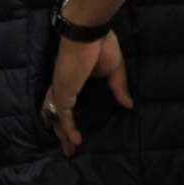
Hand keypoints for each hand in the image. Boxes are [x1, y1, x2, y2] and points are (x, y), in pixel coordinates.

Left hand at [41, 30, 130, 157]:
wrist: (89, 32)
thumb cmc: (101, 45)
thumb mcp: (114, 71)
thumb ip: (118, 88)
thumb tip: (128, 105)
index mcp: (69, 80)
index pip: (61, 102)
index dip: (63, 117)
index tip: (68, 133)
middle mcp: (61, 86)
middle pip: (55, 114)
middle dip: (60, 133)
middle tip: (68, 150)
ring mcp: (60, 89)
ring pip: (57, 118)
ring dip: (64, 135)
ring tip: (70, 152)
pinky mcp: (64, 91)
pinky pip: (63, 114)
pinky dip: (69, 128)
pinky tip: (76, 141)